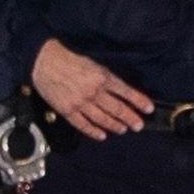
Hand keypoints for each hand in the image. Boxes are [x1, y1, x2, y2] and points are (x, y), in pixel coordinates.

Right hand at [31, 38, 152, 139]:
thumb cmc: (69, 58)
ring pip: (103, 119)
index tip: (149, 109)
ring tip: (123, 129)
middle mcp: (94, 92)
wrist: (43, 60)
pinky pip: (83, 125)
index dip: (139, 101)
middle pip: (117, 109)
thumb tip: (121, 91)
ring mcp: (81, 103)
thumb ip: (107, 78)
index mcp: (102, 77)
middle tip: (139, 126)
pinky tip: (102, 136)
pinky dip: (94, 132)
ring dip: (115, 125)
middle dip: (131, 118)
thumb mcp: (93, 63)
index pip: (126, 92)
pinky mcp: (67, 110)